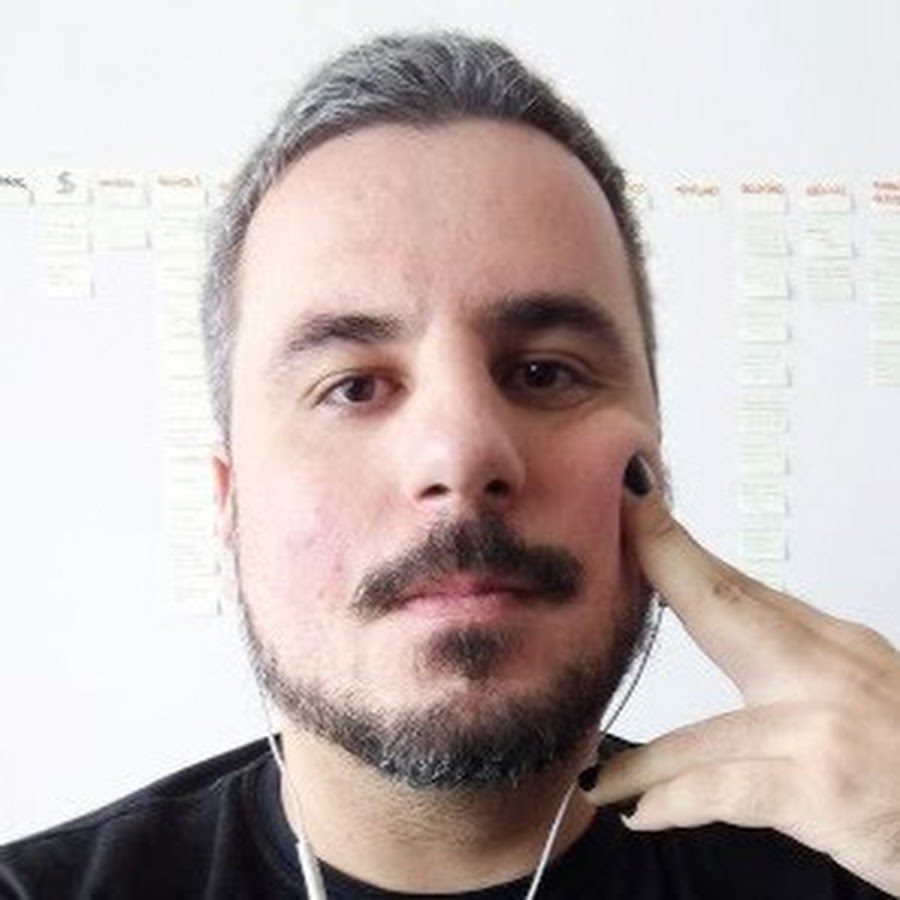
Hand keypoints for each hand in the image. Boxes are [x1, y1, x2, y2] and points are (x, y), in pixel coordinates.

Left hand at [582, 455, 899, 895]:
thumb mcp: (864, 694)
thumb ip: (795, 663)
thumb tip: (723, 630)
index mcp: (834, 647)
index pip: (742, 585)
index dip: (679, 544)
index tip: (634, 501)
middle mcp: (829, 672)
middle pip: (728, 605)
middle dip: (665, 559)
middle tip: (618, 514)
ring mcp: (823, 727)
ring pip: (704, 730)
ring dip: (642, 760)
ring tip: (596, 778)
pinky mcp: (822, 788)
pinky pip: (724, 789)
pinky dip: (672, 801)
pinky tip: (638, 811)